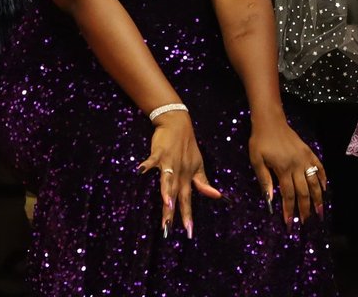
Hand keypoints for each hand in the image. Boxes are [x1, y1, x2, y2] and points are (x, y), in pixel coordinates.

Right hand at [139, 108, 220, 237]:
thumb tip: (217, 196)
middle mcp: (179, 173)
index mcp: (187, 178)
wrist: (179, 124)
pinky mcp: (159, 153)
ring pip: (167, 181)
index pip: (188, 201)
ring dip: (166, 192)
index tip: (189, 233)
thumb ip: (203, 183)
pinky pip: (152, 160)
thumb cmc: (188, 147)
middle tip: (168, 230)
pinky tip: (140, 171)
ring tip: (166, 205)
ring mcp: (169, 163)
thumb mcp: (198, 166)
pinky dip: (147, 165)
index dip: (188, 216)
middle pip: (176, 196)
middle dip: (172, 213)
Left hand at [248, 119, 325, 224]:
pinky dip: (323, 178)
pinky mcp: (309, 152)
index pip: (288, 195)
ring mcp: (305, 158)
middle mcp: (297, 165)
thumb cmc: (260, 141)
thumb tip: (269, 201)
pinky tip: (324, 189)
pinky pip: (320, 167)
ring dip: (318, 198)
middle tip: (305, 223)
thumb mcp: (256, 160)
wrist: (271, 121)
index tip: (289, 224)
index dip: (289, 211)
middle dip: (305, 209)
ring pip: (315, 182)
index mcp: (283, 169)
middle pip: (304, 192)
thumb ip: (264, 180)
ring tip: (320, 212)